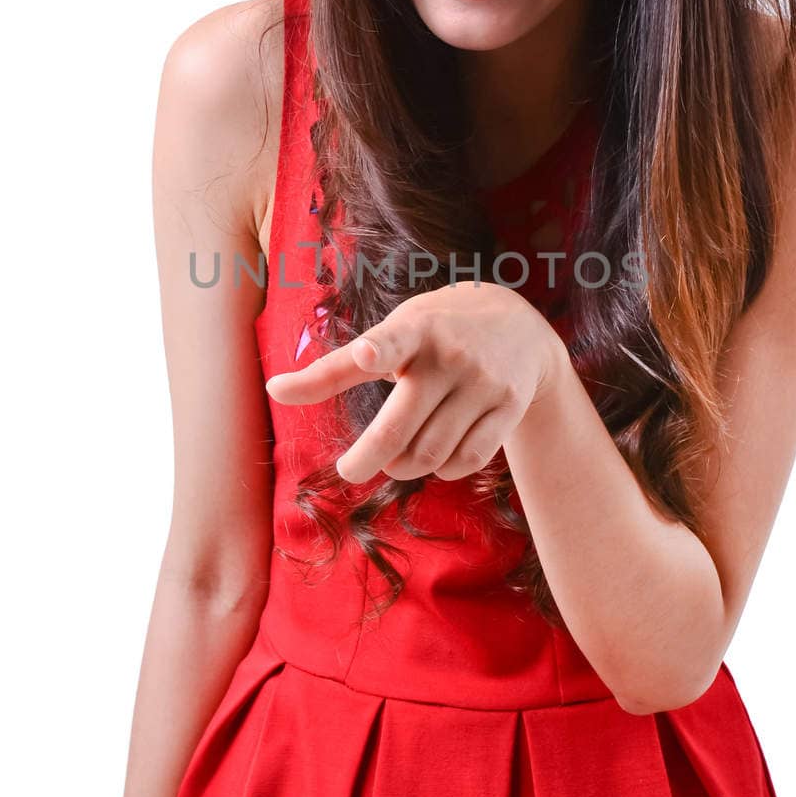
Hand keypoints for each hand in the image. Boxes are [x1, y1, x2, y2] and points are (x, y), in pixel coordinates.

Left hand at [264, 281, 565, 483]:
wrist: (522, 326)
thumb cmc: (434, 332)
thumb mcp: (391, 333)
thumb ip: (333, 368)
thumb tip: (273, 391)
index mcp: (414, 330)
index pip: (393, 340)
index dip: (377, 349)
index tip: (367, 353)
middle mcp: (451, 355)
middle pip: (400, 428)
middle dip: (365, 461)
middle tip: (349, 470)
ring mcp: (484, 382)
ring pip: (431, 453)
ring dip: (404, 467)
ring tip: (396, 459)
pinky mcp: (510, 406)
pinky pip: (467, 460)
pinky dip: (444, 469)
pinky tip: (437, 458)